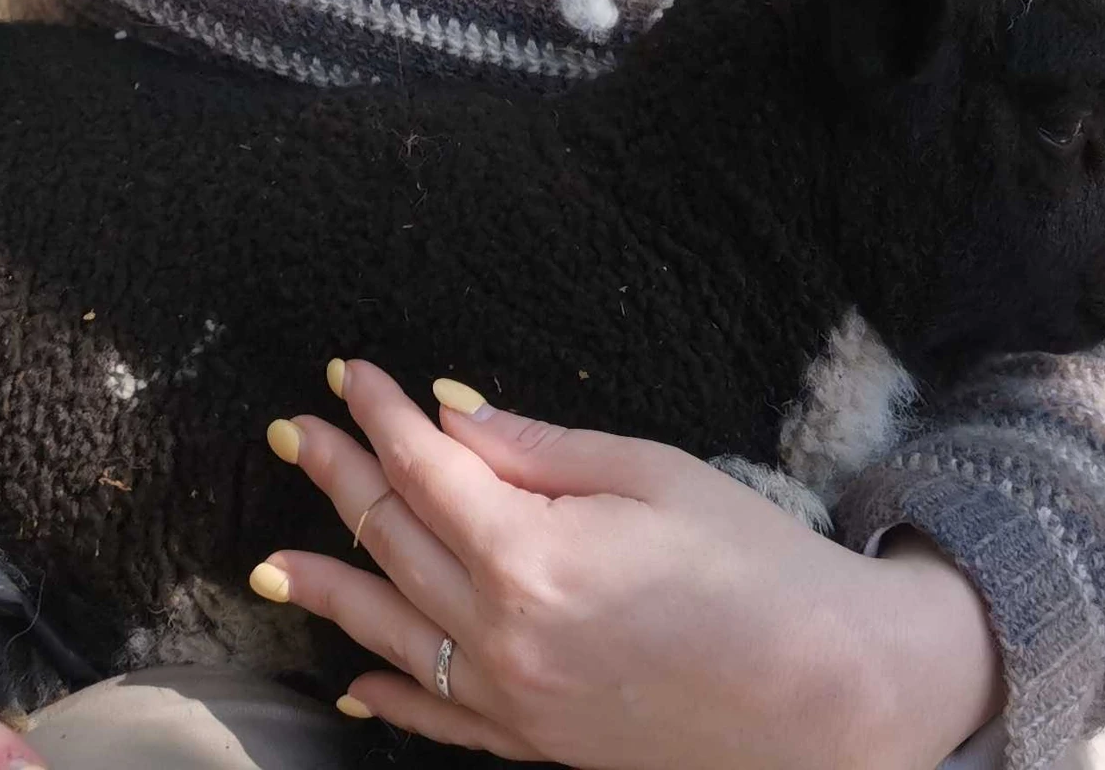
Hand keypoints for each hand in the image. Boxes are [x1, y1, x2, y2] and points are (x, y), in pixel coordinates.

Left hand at [253, 361, 1004, 769]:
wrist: (834, 694)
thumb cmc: (758, 568)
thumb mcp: (653, 476)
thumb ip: (539, 450)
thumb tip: (452, 414)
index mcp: (530, 555)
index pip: (424, 467)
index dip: (379, 413)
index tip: (348, 372)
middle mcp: (504, 636)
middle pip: (393, 541)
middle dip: (339, 478)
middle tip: (294, 432)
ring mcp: (517, 702)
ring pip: (392, 636)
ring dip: (330, 588)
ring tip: (269, 559)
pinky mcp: (542, 746)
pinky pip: (440, 723)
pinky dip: (389, 698)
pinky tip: (352, 683)